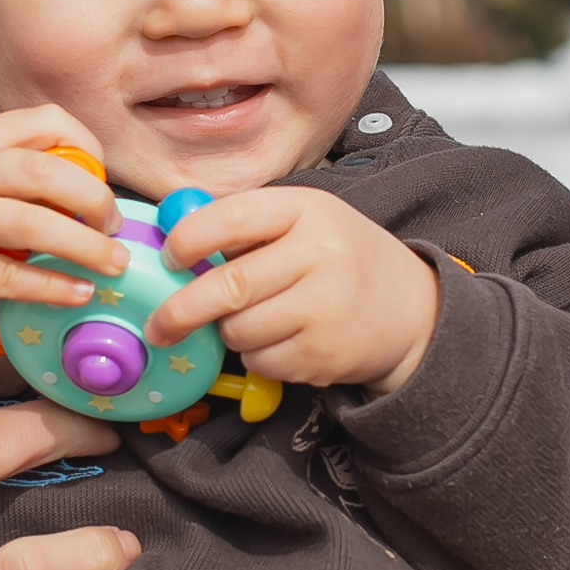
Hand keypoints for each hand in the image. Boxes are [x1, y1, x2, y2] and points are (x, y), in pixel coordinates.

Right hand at [0, 108, 124, 352]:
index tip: (104, 180)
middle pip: (49, 170)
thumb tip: (72, 194)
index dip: (89, 149)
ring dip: (84, 247)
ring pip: (33, 223)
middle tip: (115, 227)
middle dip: (96, 200)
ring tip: (113, 265)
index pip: (46, 122)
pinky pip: (6, 274)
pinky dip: (49, 286)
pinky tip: (75, 295)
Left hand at [142, 186, 440, 394]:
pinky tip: (284, 340)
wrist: (411, 310)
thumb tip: (172, 243)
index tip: (169, 259)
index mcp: (306, 209)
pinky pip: (260, 361)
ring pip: (238, 330)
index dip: (186, 241)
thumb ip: (246, 227)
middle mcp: (319, 253)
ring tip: (256, 320)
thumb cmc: (340, 260)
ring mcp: (325, 305)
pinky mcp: (324, 351)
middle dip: (181, 311)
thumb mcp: (304, 222)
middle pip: (227, 287)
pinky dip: (257, 357)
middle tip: (159, 325)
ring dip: (230, 333)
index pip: (229, 219)